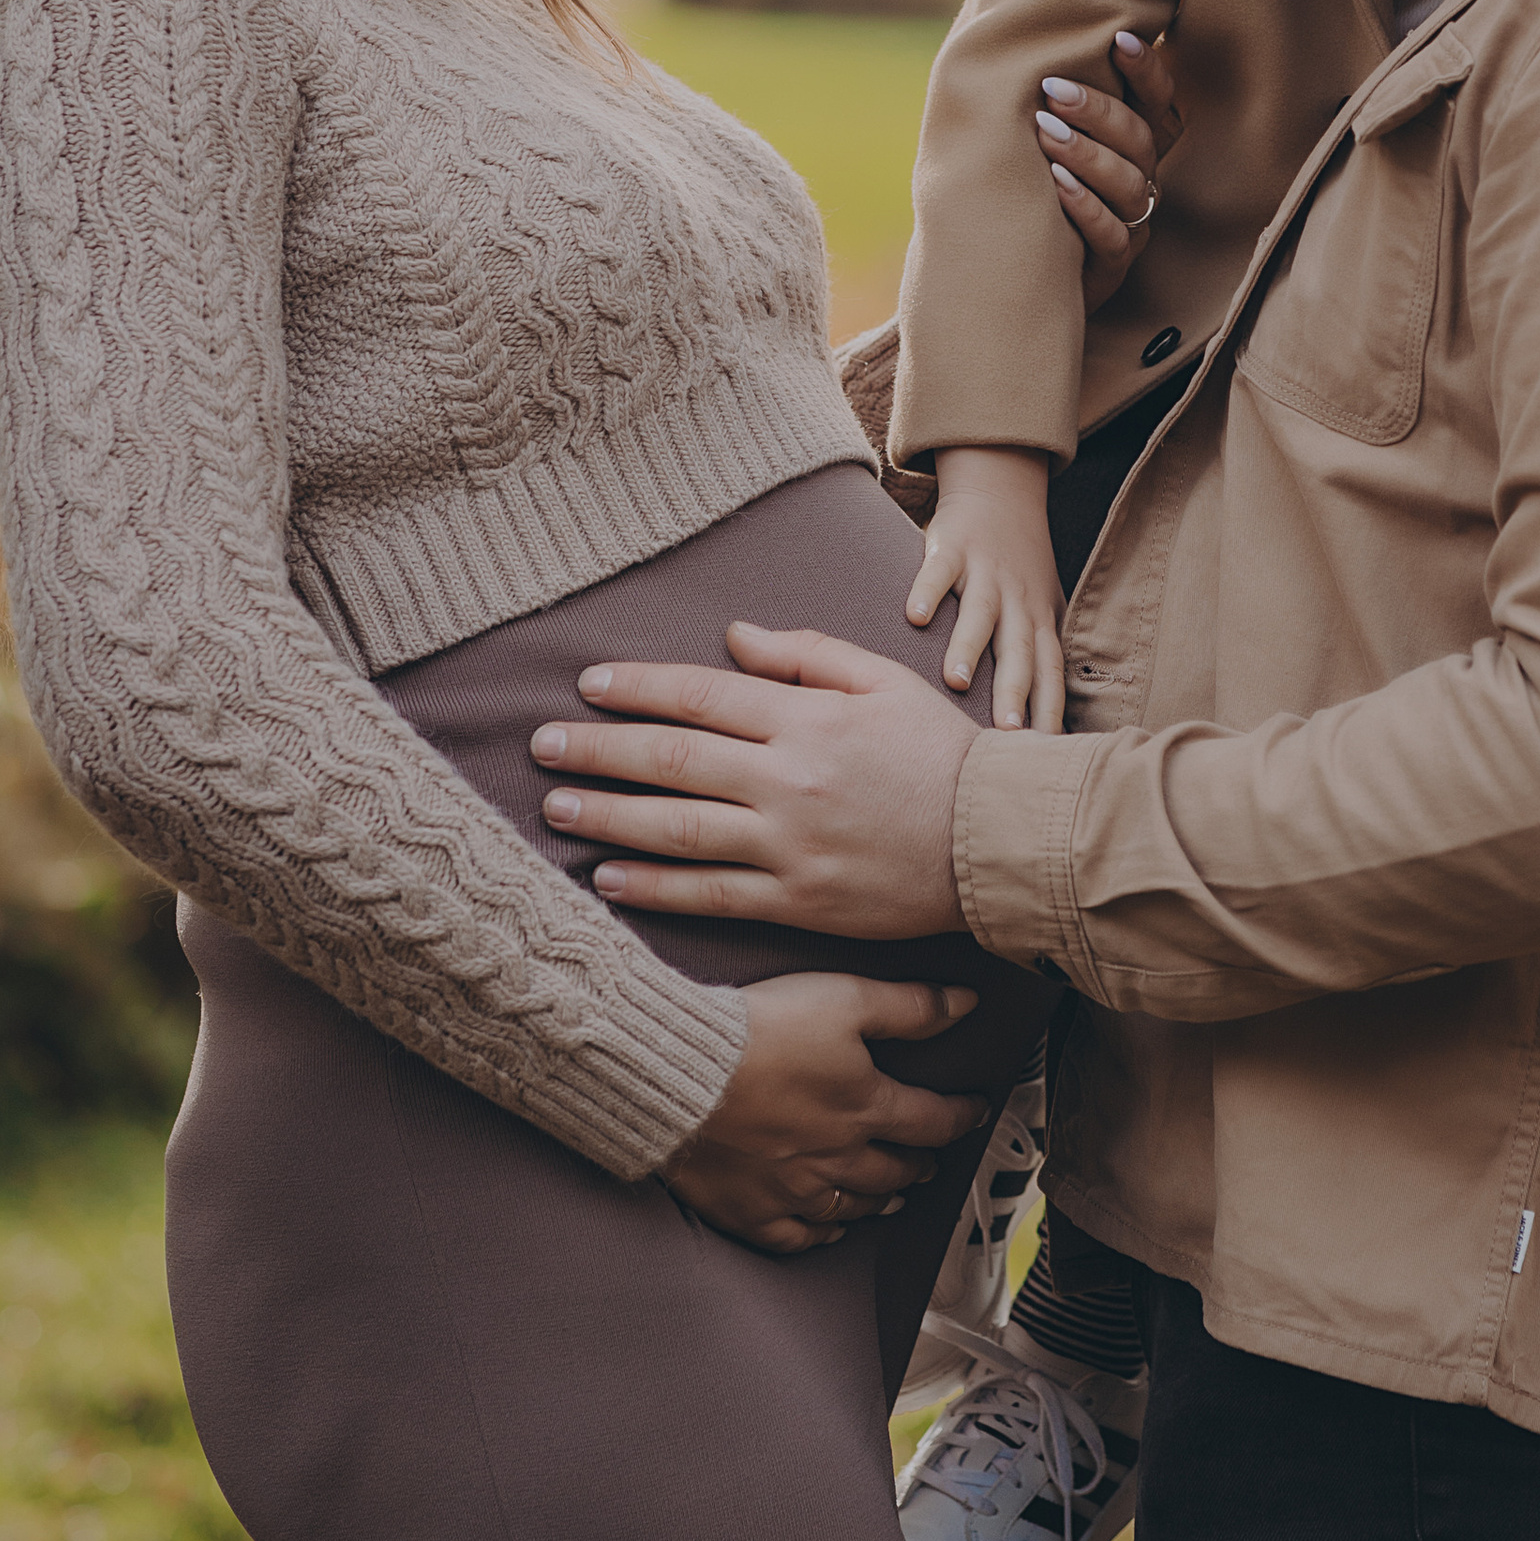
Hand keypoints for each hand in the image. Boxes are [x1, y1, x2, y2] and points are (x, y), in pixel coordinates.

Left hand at [534, 624, 978, 935]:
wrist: (997, 843)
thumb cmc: (944, 754)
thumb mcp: (884, 681)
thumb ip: (807, 655)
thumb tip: (733, 638)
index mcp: (809, 720)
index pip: (702, 696)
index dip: (638, 687)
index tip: (589, 683)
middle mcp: (789, 781)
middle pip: (672, 760)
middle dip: (599, 750)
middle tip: (542, 745)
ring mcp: (789, 847)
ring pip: (677, 830)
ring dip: (608, 818)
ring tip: (558, 808)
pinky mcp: (797, 903)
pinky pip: (710, 895)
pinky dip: (653, 888)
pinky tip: (607, 878)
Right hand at [665, 972, 989, 1253]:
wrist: (680, 1071)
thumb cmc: (759, 1030)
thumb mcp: (845, 999)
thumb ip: (910, 1006)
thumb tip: (965, 1003)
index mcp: (865, 1106)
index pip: (932, 1121)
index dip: (962, 1116)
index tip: (974, 1112)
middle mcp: (838, 1157)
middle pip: (895, 1171)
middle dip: (919, 1164)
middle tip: (929, 1162)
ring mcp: (795, 1190)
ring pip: (855, 1206)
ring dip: (881, 1200)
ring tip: (893, 1195)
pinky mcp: (751, 1210)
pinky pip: (797, 1237)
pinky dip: (821, 1234)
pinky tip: (828, 1228)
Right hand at [909, 446, 1066, 731]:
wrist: (1002, 493)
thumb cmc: (1021, 567)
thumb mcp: (1042, 610)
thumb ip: (1041, 660)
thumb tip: (1048, 727)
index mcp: (1039, 621)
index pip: (1050, 673)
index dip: (1050, 711)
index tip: (1045, 753)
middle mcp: (1017, 601)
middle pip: (1019, 651)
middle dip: (1015, 692)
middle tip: (1007, 733)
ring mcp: (985, 574)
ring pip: (980, 614)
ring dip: (969, 646)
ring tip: (955, 681)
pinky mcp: (952, 547)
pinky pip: (939, 570)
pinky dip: (928, 589)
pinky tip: (914, 617)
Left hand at [1038, 29, 1185, 314]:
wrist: (1003, 267)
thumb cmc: (1019, 188)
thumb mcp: (1031, 139)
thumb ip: (1043, 98)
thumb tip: (1012, 35)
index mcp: (1129, 145)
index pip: (1156, 102)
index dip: (1147, 71)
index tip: (1119, 39)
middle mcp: (1138, 179)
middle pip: (1140, 139)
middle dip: (1099, 111)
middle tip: (1053, 89)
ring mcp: (1128, 223)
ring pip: (1129, 185)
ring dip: (1089, 155)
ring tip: (1045, 134)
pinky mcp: (1110, 265)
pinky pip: (1112, 236)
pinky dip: (1087, 208)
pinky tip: (1058, 187)